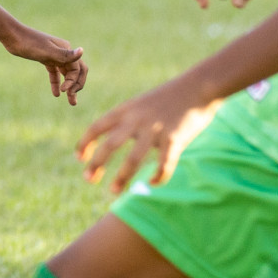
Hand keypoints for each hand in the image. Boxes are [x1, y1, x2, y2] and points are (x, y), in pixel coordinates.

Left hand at [2, 25, 87, 104]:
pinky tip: (56, 94)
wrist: (12, 36)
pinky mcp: (45, 59)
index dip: (73, 81)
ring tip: (71, 101)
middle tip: (73, 101)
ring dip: (69, 87)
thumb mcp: (46, 51)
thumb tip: (82, 51)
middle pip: (75, 72)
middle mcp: (63, 52)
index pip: (77, 69)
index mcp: (66, 49)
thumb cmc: (29, 42)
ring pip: (66, 73)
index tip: (64, 91)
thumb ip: (64, 54)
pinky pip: (54, 72)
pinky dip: (56, 82)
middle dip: (76, 86)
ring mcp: (54, 55)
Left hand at [77, 80, 221, 193]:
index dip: (85, 143)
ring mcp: (156, 129)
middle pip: (110, 145)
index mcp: (125, 110)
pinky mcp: (176, 138)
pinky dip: (159, 176)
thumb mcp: (139, 105)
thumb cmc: (167, 99)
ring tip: (114, 191)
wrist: (198, 86)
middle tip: (88, 179)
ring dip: (122, 176)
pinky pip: (164, 163)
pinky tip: (153, 183)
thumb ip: (125, 122)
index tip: (79, 159)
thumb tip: (110, 145)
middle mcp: (137, 119)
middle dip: (96, 163)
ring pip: (134, 158)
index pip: (96, 127)